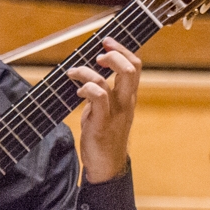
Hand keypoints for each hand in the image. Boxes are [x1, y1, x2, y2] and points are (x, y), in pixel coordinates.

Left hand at [69, 38, 140, 183]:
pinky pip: (98, 98)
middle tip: (98, 53)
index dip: (122, 49)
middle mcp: (126, 103)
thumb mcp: (108, 109)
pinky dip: (86, 88)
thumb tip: (89, 72)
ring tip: (74, 73)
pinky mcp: (102, 124)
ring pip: (108, 82)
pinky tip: (78, 92)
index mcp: (129, 97)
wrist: (107, 167)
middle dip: (113, 54)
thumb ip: (103, 91)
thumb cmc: (106, 136)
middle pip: (130, 69)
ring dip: (86, 72)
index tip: (107, 42)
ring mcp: (115, 113)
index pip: (135, 66)